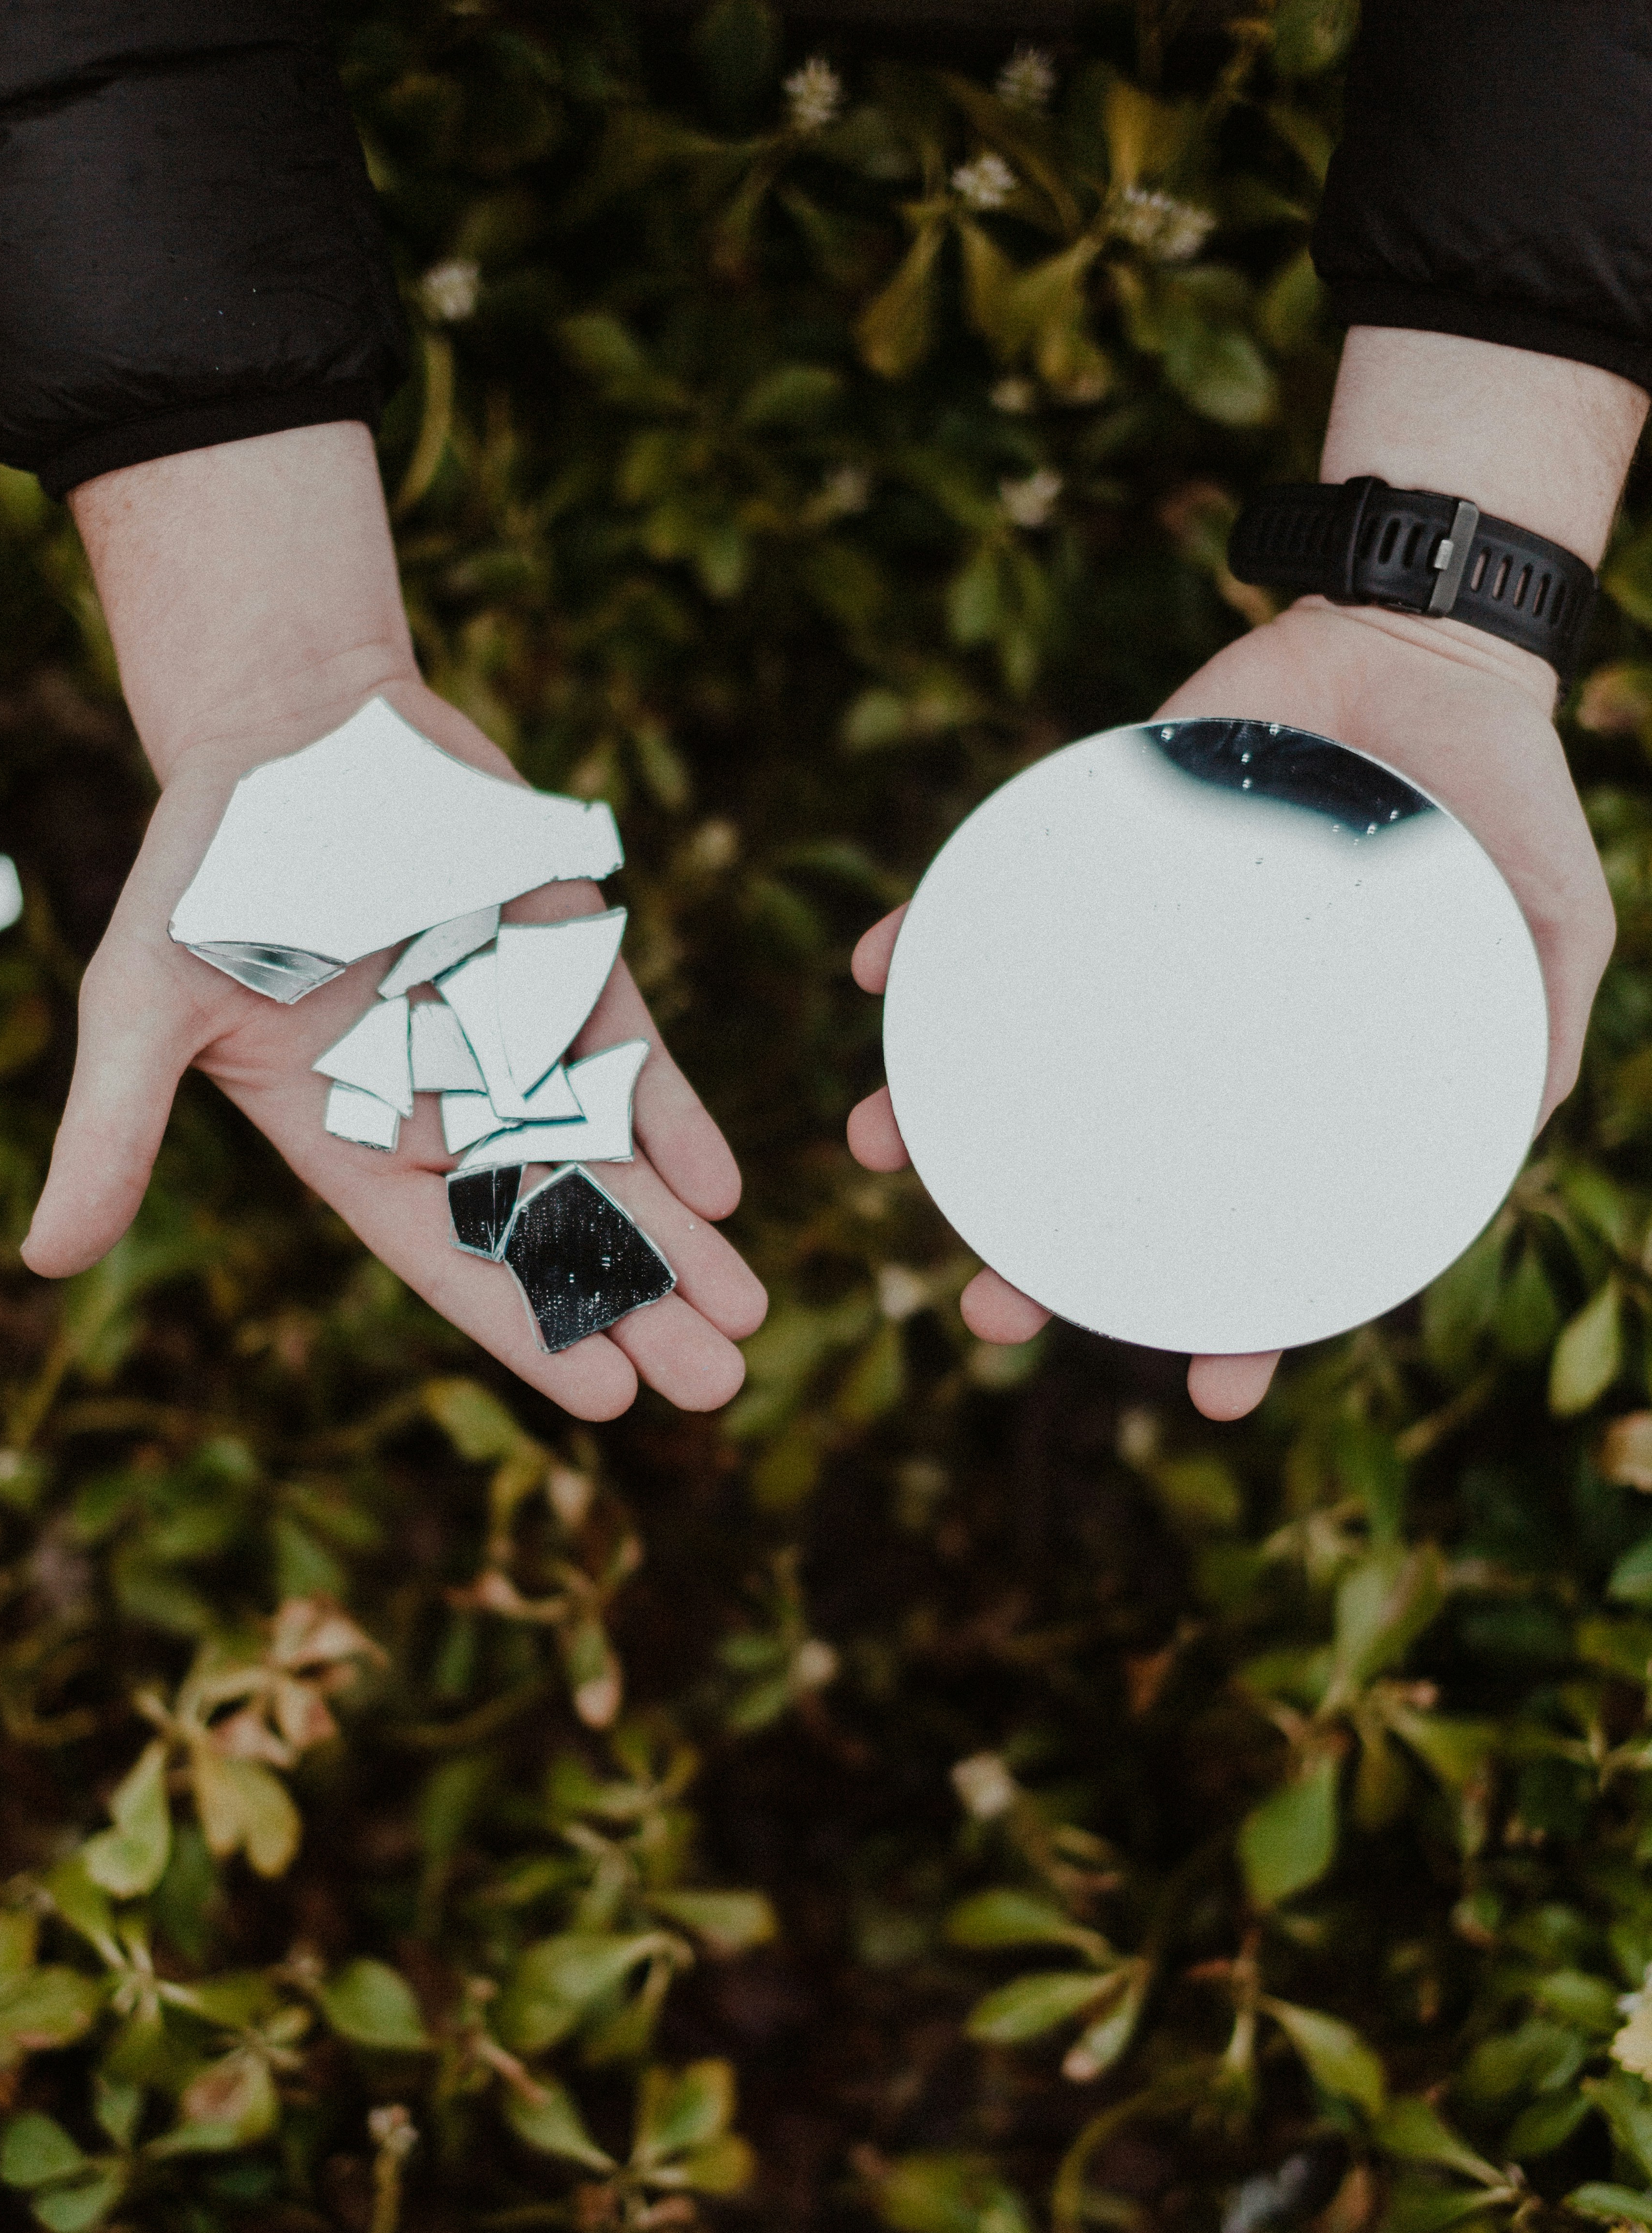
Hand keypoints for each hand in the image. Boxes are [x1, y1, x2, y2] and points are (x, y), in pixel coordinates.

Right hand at [21, 673, 765, 1418]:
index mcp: (353, 1142)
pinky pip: (633, 1062)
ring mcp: (515, 1045)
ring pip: (610, 1165)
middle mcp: (445, 1111)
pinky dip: (678, 1118)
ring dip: (681, 1239)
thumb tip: (43, 1257)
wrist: (292, 727)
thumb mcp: (145, 998)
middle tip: (719, 1384)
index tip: (608, 1397)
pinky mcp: (569, 973)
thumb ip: (117, 1127)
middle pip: (554, 1232)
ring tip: (751, 1318)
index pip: (452, 1260)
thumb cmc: (207, 867)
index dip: (528, 1326)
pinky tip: (727, 1185)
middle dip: (636, 1305)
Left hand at [849, 598, 1613, 1418]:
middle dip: (1038, 1255)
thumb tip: (1505, 1139)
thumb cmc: (1498, 805)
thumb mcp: (1551, 928)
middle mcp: (1199, 1043)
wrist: (1423, 646)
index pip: (1260, 1232)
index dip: (1241, 1323)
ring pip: (1018, 1061)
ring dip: (935, 1111)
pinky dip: (917, 939)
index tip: (1208, 1394)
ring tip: (877, 1147)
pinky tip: (872, 971)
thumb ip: (1526, 1039)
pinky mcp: (1088, 853)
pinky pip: (984, 908)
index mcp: (1298, 1086)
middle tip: (991, 1309)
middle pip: (1108, 1173)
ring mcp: (1134, 956)